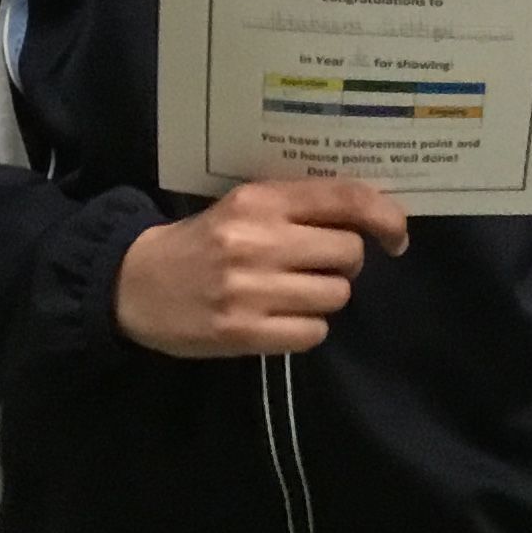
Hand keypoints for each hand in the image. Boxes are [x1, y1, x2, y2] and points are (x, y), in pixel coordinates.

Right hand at [115, 179, 407, 356]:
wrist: (134, 283)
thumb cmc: (205, 241)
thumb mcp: (246, 207)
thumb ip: (302, 206)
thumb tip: (374, 218)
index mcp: (260, 200)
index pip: (345, 199)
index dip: (386, 217)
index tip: (397, 237)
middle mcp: (257, 241)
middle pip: (348, 254)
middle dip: (345, 263)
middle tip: (318, 266)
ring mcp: (250, 289)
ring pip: (336, 296)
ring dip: (325, 297)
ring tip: (291, 292)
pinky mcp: (241, 332)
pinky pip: (313, 332)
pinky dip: (306, 328)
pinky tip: (279, 318)